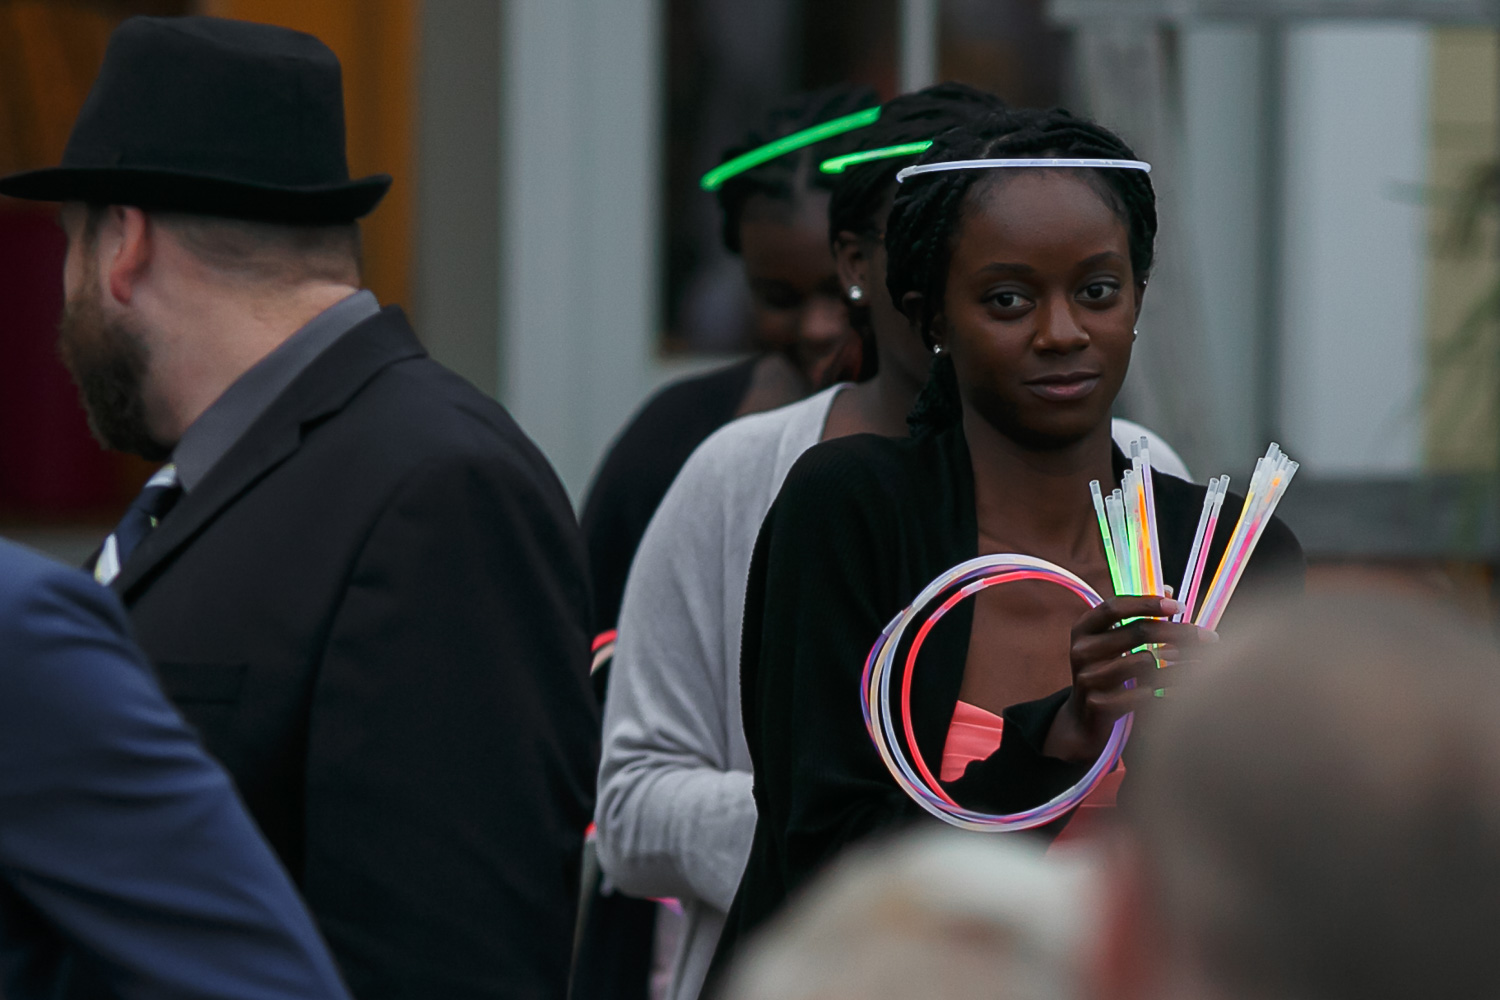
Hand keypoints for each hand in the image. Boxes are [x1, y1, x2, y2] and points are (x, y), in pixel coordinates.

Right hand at [1042, 595, 1217, 760]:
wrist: (1085, 717)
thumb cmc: (1109, 670)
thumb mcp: (1113, 642)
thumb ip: (1137, 617)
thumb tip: (1168, 589)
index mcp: (1084, 628)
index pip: (1115, 607)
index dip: (1148, 603)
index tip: (1179, 606)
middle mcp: (1081, 650)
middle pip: (1137, 632)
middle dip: (1178, 633)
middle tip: (1208, 637)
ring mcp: (1087, 678)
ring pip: (1145, 663)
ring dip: (1178, 665)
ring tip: (1196, 667)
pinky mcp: (1098, 704)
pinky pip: (1143, 693)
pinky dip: (1168, 690)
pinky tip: (1185, 691)